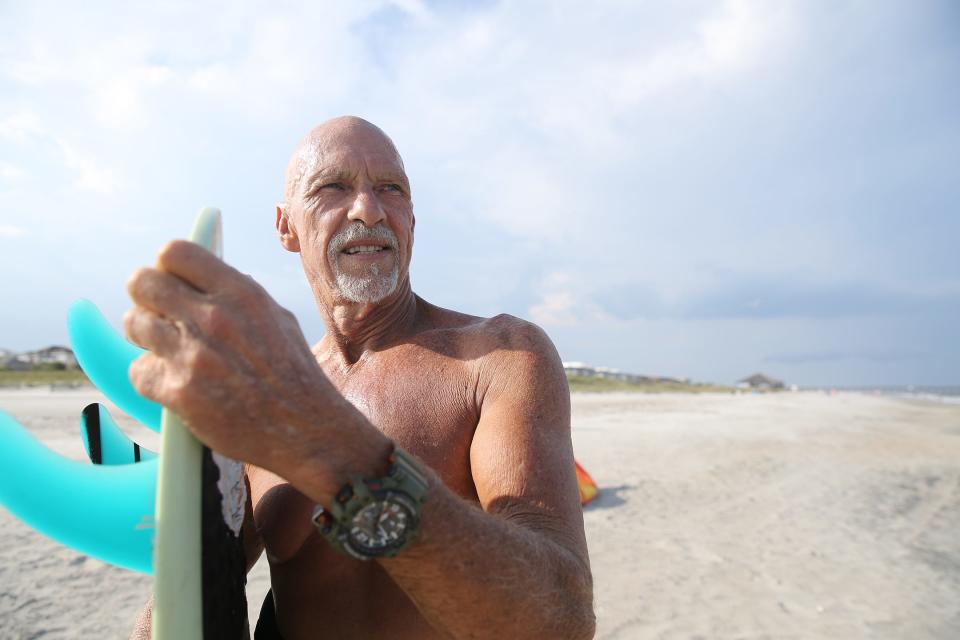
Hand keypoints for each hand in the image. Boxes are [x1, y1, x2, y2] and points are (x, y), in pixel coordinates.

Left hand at [123, 240, 355, 480]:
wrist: (306, 430)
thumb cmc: (295, 376)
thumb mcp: (278, 319)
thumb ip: (238, 297)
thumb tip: (203, 280)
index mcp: (241, 293)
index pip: (175, 252)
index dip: (166, 266)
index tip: (171, 280)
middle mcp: (214, 318)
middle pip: (142, 281)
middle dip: (146, 297)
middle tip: (159, 314)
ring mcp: (194, 355)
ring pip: (135, 324)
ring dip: (145, 336)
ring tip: (166, 349)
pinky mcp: (179, 392)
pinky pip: (139, 371)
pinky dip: (152, 378)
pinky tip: (175, 383)